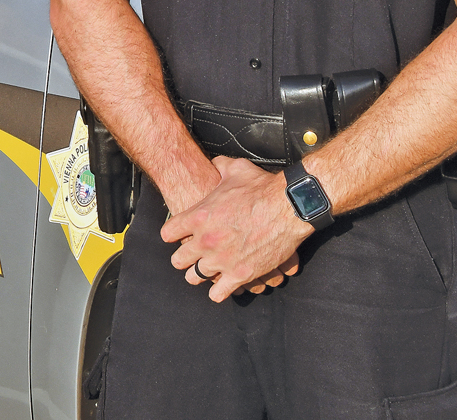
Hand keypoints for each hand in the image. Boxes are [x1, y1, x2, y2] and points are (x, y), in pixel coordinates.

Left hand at [160, 156, 312, 301]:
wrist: (287, 207)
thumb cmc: (261, 188)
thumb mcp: (234, 170)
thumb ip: (218, 167)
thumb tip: (214, 163)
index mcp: (199, 216)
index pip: (169, 232)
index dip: (173, 234)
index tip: (178, 236)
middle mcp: (206, 240)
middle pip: (178, 260)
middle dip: (183, 258)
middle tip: (189, 256)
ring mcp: (222, 260)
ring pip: (195, 277)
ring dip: (199, 275)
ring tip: (203, 272)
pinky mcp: (240, 275)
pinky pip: (218, 293)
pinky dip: (218, 291)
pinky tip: (222, 285)